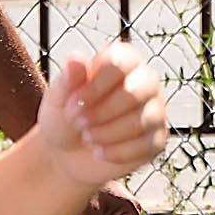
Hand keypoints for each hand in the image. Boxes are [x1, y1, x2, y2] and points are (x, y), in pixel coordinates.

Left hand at [35, 42, 169, 193]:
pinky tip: (100, 151)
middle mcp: (145, 81)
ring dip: (106, 134)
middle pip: (133, 93)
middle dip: (100, 113)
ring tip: (88, 137)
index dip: (94, 87)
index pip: (118, 65)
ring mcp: (155, 110)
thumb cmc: (66, 117)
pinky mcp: (157, 140)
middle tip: (78, 123)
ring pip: (140, 121)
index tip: (73, 104)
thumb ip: (67, 80)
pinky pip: (144, 146)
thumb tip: (76, 59)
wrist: (69, 155)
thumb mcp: (57, 98)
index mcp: (122, 60)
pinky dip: (116, 152)